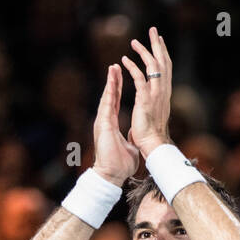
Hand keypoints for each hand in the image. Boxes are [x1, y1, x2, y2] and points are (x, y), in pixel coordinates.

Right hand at [91, 63, 139, 185]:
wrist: (110, 174)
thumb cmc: (119, 164)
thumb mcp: (128, 146)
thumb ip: (131, 138)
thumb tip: (137, 136)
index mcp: (111, 124)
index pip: (115, 102)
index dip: (118, 89)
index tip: (120, 76)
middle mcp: (106, 120)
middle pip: (110, 96)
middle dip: (113, 80)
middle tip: (116, 65)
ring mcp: (103, 121)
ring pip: (107, 97)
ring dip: (111, 82)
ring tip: (113, 67)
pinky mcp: (103, 124)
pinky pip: (107, 104)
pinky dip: (109, 92)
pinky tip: (111, 81)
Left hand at [121, 26, 172, 156]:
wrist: (154, 145)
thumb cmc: (153, 134)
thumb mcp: (155, 114)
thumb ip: (154, 104)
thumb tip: (152, 103)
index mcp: (164, 94)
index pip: (166, 69)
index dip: (163, 54)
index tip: (160, 41)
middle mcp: (163, 91)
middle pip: (162, 62)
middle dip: (158, 45)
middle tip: (154, 30)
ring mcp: (156, 95)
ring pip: (153, 66)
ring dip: (144, 52)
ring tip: (134, 41)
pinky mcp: (145, 99)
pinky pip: (139, 78)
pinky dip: (132, 67)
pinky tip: (124, 60)